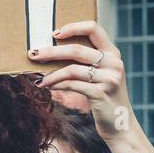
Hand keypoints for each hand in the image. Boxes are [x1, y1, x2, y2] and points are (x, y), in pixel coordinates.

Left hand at [28, 20, 139, 147]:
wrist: (121, 125)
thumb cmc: (104, 98)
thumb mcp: (102, 75)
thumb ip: (88, 62)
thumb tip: (52, 52)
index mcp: (113, 53)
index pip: (94, 28)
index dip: (73, 27)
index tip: (54, 33)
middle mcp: (114, 63)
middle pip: (76, 50)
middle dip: (51, 51)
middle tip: (32, 54)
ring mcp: (109, 78)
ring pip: (71, 69)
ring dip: (50, 74)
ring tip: (38, 79)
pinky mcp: (100, 94)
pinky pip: (72, 85)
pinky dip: (57, 85)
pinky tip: (48, 87)